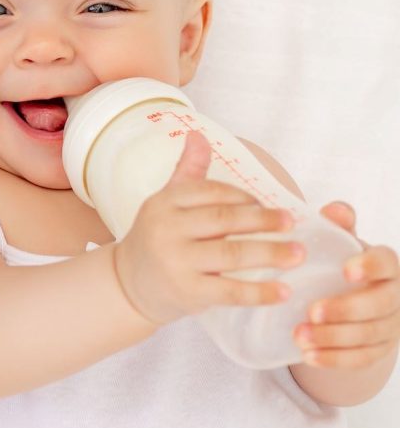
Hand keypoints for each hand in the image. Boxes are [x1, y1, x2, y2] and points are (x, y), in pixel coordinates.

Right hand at [113, 131, 302, 325]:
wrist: (129, 284)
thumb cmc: (156, 238)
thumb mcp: (166, 203)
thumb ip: (188, 172)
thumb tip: (198, 135)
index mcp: (164, 203)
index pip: (210, 192)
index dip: (243, 197)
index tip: (266, 204)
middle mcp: (167, 229)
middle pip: (224, 220)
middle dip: (263, 221)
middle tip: (291, 223)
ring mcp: (176, 262)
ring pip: (232, 254)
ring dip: (271, 253)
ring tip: (298, 253)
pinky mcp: (188, 292)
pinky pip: (231, 291)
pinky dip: (260, 292)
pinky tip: (284, 290)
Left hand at [292, 202, 399, 368]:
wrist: (354, 296)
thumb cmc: (342, 261)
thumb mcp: (340, 241)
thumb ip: (339, 225)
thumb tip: (335, 210)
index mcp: (387, 265)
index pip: (386, 263)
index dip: (370, 266)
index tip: (346, 270)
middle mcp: (395, 296)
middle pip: (379, 305)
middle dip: (346, 310)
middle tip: (311, 311)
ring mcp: (391, 326)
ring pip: (369, 336)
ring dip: (334, 338)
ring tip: (300, 335)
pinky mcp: (380, 350)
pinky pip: (362, 359)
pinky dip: (335, 359)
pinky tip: (308, 356)